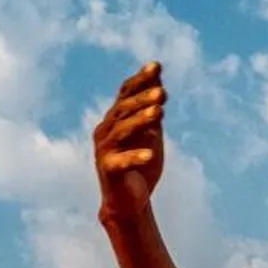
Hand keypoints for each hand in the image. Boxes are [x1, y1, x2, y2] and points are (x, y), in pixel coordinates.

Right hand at [94, 63, 165, 216]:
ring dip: (141, 120)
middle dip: (143, 98)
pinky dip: (135, 156)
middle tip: (163, 92)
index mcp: (116, 118)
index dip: (140, 79)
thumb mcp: (150, 134)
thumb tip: (160, 84)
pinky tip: (150, 153)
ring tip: (160, 112)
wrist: (129, 201)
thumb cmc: (140, 165)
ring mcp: (104, 149)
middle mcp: (106, 130)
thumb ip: (152, 112)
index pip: (127, 93)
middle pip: (124, 109)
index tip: (157, 66)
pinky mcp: (108, 170)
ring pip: (122, 130)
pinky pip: (121, 161)